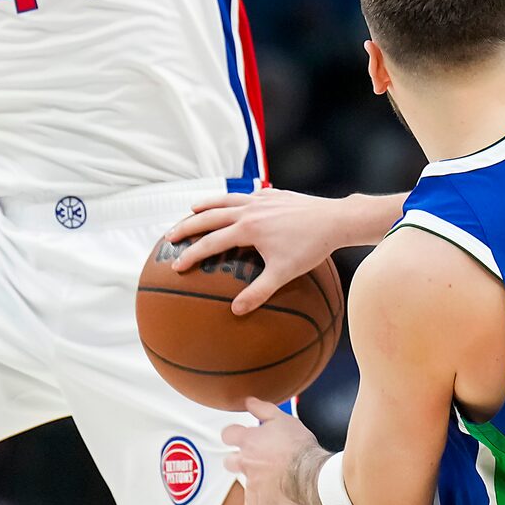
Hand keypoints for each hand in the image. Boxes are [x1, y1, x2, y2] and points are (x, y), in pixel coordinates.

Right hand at [168, 189, 344, 312]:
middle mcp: (249, 209)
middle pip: (209, 216)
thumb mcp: (283, 274)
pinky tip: (231, 202)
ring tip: (191, 210)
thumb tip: (235, 311)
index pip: (210, 243)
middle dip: (186, 226)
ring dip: (205, 205)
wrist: (335, 219)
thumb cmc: (310, 248)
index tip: (176, 266)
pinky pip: (245, 194)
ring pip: (225, 199)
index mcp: (247, 228)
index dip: (191, 255)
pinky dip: (231, 197)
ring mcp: (260, 199)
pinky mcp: (273, 193)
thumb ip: (258, 293)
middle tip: (169, 236)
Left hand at [221, 398, 322, 504]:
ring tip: (255, 498)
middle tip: (249, 463)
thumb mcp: (282, 418)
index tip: (237, 434)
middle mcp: (247, 465)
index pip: (229, 434)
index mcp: (249, 442)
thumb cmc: (297, 443)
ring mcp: (255, 487)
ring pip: (245, 494)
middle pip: (231, 463)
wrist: (308, 470)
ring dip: (249, 495)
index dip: (233, 433)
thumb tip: (247, 400)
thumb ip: (262, 409)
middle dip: (237, 462)